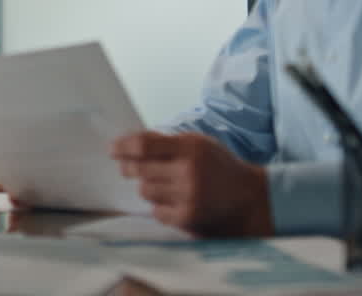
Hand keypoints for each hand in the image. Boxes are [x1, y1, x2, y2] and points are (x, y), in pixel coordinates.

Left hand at [112, 131, 273, 236]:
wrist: (250, 199)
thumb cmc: (218, 168)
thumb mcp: (198, 144)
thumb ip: (166, 142)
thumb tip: (127, 143)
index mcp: (191, 147)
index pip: (144, 145)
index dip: (122, 146)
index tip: (112, 149)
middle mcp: (189, 171)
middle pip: (139, 169)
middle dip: (130, 167)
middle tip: (129, 167)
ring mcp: (188, 197)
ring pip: (145, 191)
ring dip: (148, 187)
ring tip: (165, 185)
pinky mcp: (187, 218)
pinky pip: (155, 211)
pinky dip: (160, 206)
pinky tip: (174, 201)